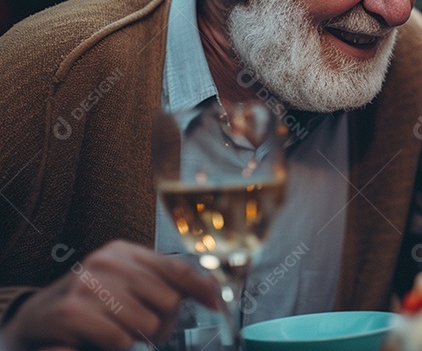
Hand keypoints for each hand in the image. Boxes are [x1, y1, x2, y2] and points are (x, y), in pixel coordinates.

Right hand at [2, 240, 218, 350]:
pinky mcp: (72, 310)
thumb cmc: (89, 304)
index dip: (202, 288)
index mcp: (124, 251)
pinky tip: (98, 339)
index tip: (217, 304)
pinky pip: (121, 339)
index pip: (177, 267)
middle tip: (139, 329)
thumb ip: (162, 284)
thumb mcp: (125, 285)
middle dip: (161, 324)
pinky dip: (116, 347)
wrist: (35, 319)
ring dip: (137, 338)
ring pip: (148, 323)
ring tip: (116, 332)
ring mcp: (88, 283)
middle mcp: (107, 261)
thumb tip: (212, 292)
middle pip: (168, 301)